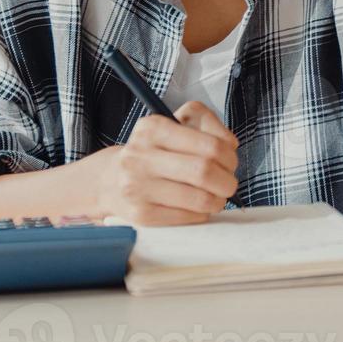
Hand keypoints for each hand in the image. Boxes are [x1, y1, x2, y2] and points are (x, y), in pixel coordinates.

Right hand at [92, 101, 238, 225]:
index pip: (210, 144)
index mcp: (153, 128)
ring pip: (199, 199)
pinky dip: (201, 213)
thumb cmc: (154, 152)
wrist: (111, 180)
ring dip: (218, 200)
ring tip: (216, 197)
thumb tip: (230, 146)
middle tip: (228, 184)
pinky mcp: (141, 214)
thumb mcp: (176, 124)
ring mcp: (137, 187)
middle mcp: (140, 156)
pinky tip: (196, 207)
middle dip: (227, 181)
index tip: (230, 162)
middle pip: (204, 171)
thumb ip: (207, 124)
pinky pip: (187, 217)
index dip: (230, 157)